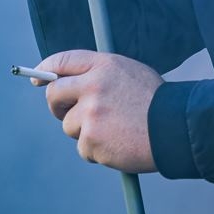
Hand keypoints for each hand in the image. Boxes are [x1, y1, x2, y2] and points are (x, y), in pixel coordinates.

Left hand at [31, 50, 162, 172]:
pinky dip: (97, 151)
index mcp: (103, 66)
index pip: (62, 61)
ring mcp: (90, 114)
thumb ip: (100, 74)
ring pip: (69, 126)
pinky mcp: (92, 140)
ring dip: (85, 132)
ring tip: (115, 131)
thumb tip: (71, 82)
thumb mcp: (129, 74)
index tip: (38, 80)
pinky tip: (119, 144)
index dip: (46, 70)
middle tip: (70, 114)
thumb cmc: (156, 102)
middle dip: (58, 106)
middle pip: (54, 94)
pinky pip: (83, 148)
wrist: (175, 129)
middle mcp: (93, 86)